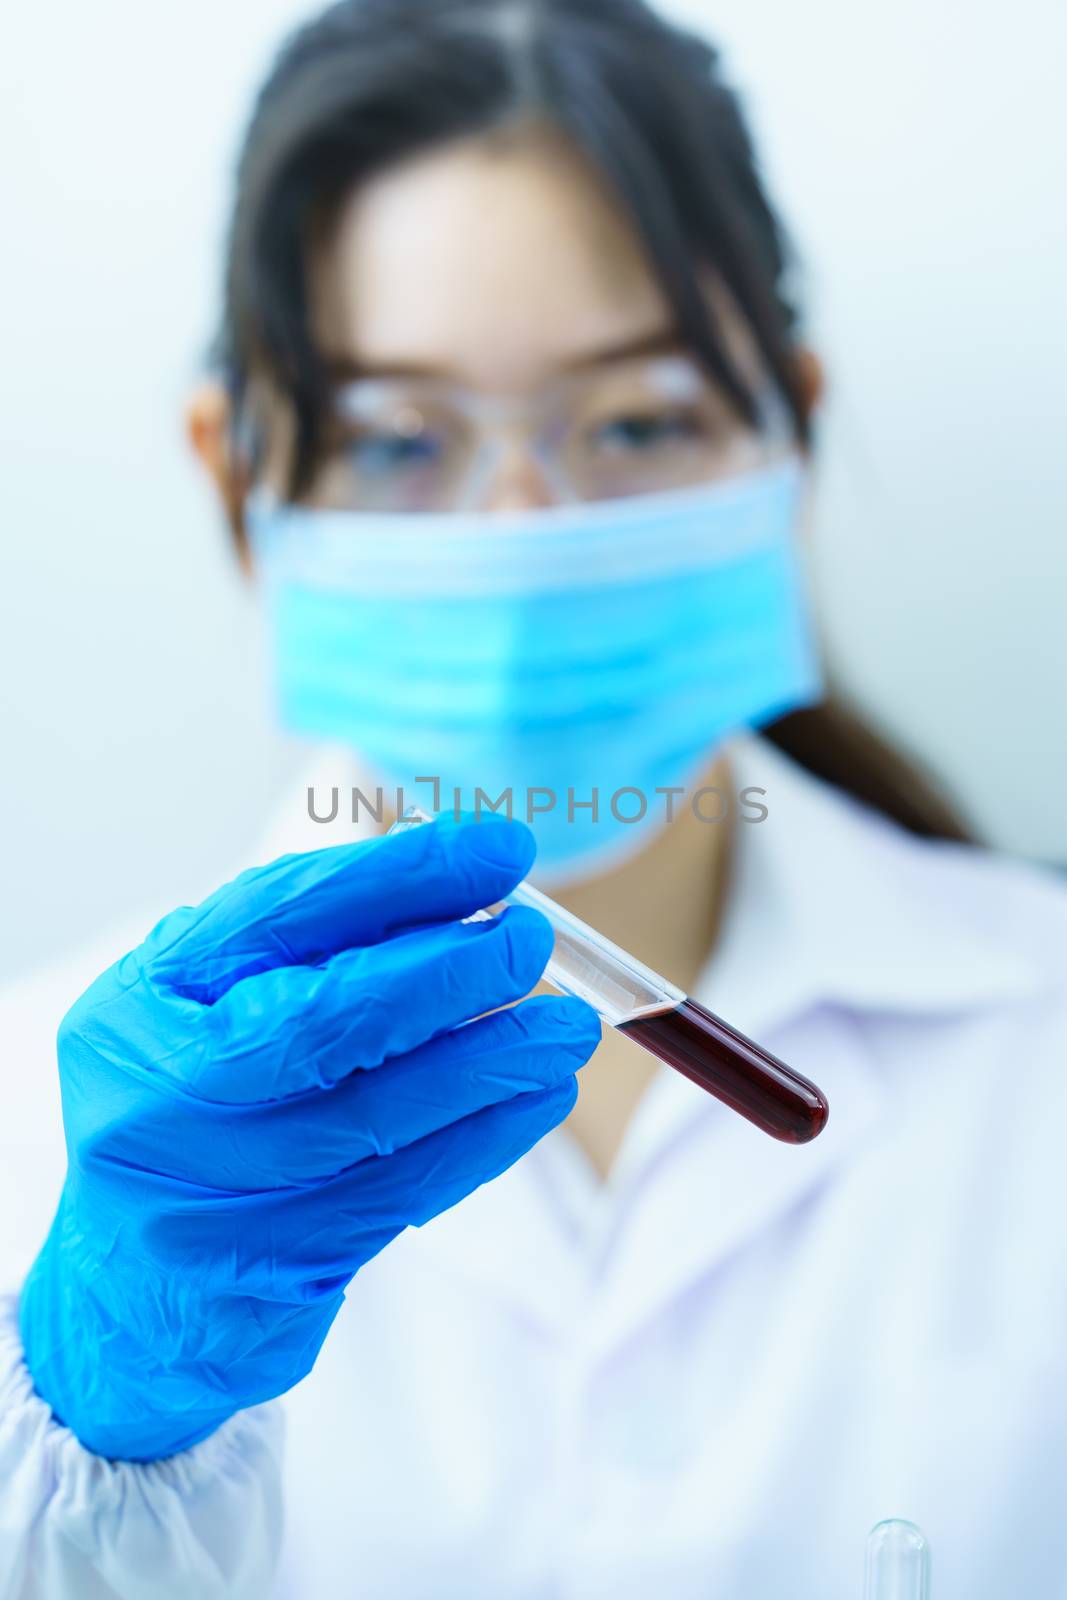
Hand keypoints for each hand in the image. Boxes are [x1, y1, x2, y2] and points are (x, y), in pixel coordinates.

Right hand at [18, 817, 598, 1459]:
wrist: (116, 1303)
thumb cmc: (182, 1118)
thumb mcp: (204, 1015)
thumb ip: (305, 956)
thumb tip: (459, 900)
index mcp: (143, 999)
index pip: (283, 914)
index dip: (401, 876)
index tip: (497, 848)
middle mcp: (158, 1094)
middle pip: (324, 1020)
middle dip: (447, 971)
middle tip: (530, 940)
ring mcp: (207, 1195)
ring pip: (376, 1116)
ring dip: (489, 1062)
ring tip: (566, 1026)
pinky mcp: (268, 1271)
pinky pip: (400, 1194)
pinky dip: (483, 1138)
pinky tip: (537, 1098)